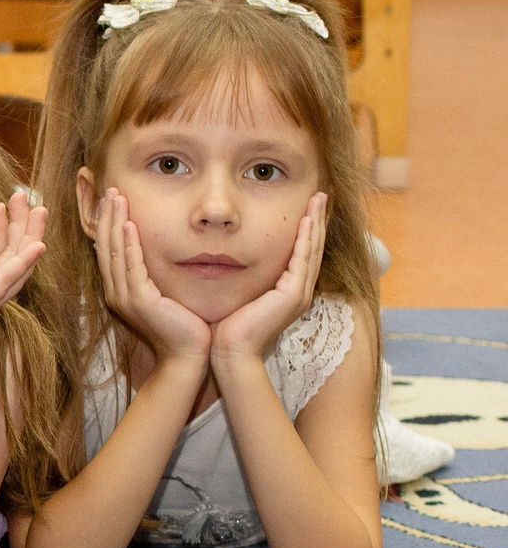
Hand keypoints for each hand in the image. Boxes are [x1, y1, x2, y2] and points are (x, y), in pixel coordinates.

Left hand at [0, 188, 47, 367]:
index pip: (0, 254)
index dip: (5, 228)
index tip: (5, 203)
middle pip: (16, 255)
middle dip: (23, 224)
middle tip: (25, 196)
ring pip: (20, 264)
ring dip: (31, 235)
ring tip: (38, 209)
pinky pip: (8, 280)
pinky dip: (25, 262)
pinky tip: (38, 245)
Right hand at [91, 188, 208, 365]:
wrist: (188, 357)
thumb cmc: (184, 328)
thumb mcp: (167, 295)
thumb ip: (158, 275)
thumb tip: (161, 255)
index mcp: (120, 291)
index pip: (109, 251)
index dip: (108, 224)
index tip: (111, 201)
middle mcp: (116, 292)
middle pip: (105, 247)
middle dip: (107, 217)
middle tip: (108, 190)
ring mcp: (125, 297)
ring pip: (115, 252)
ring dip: (115, 223)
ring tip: (115, 198)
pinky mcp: (139, 300)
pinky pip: (131, 266)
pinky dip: (129, 244)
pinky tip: (130, 225)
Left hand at [212, 192, 326, 362]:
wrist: (229, 352)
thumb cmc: (226, 327)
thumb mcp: (238, 294)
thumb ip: (242, 278)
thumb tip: (226, 259)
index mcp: (288, 291)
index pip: (302, 253)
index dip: (307, 229)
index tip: (307, 207)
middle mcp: (298, 291)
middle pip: (313, 247)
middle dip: (317, 220)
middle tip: (321, 195)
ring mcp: (298, 294)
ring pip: (312, 249)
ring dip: (316, 222)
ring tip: (319, 199)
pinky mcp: (292, 295)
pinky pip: (302, 260)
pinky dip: (305, 238)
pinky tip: (306, 220)